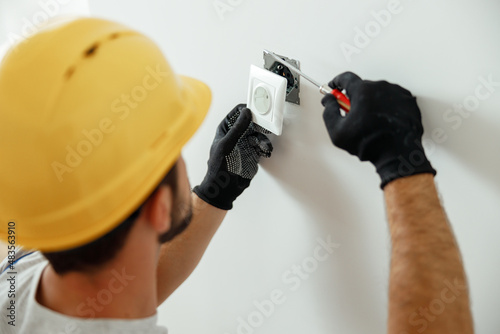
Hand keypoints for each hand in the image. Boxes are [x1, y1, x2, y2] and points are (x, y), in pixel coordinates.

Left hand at [193, 104, 272, 209]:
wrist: (225, 188)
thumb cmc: (218, 168)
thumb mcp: (227, 145)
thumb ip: (237, 128)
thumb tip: (246, 113)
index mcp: (225, 129)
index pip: (237, 113)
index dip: (247, 109)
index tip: (258, 110)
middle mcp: (236, 134)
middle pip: (251, 122)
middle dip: (260, 124)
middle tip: (266, 126)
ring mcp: (244, 143)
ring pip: (258, 134)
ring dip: (263, 139)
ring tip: (264, 146)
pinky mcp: (252, 153)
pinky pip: (261, 145)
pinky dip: (265, 148)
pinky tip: (265, 152)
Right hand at [322, 72, 435, 187]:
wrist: (397, 153)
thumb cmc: (369, 143)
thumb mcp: (337, 131)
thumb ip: (329, 111)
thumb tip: (329, 100)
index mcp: (362, 91)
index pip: (346, 78)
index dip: (337, 82)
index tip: (335, 87)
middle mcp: (380, 87)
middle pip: (362, 87)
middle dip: (356, 98)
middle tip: (353, 115)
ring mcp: (397, 93)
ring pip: (378, 93)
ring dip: (372, 103)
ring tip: (371, 122)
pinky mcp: (408, 101)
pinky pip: (393, 99)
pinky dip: (387, 107)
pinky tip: (384, 121)